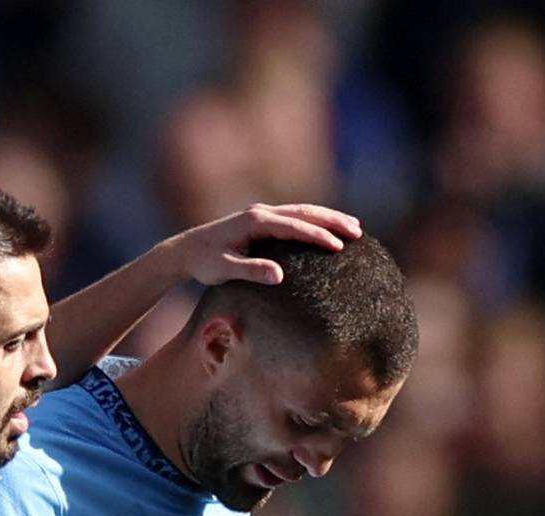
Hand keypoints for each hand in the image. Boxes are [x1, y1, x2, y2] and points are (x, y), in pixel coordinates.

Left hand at [167, 203, 362, 285]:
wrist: (186, 250)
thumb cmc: (205, 262)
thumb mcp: (225, 270)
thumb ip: (251, 271)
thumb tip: (279, 276)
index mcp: (255, 222)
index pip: (294, 227)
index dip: (318, 236)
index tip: (338, 246)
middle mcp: (261, 212)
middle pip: (305, 212)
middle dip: (333, 220)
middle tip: (358, 232)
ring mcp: (262, 213)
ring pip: (302, 211)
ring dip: (328, 218)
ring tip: (354, 228)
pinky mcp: (262, 220)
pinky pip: (294, 217)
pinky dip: (314, 220)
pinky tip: (328, 229)